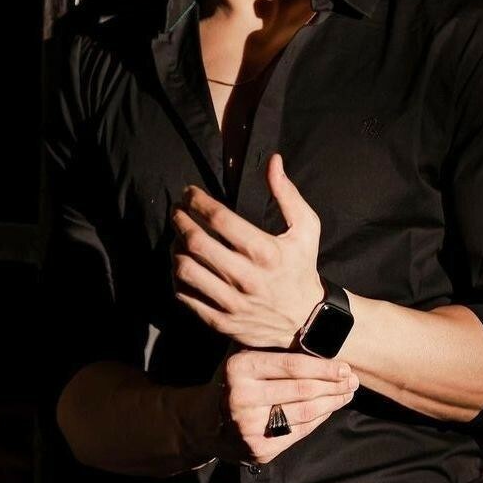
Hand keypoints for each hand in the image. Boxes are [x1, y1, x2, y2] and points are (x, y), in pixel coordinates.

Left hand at [171, 153, 324, 347]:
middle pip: (196, 242)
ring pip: (185, 269)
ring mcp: (231, 303)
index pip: (219, 219)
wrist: (306, 320)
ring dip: (175, 248)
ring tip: (178, 237)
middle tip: (177, 211)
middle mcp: (246, 278)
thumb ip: (287, 193)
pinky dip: (177, 277)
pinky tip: (183, 263)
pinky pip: (185, 296)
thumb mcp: (306, 227)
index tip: (189, 192)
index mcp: (265, 252)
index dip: (197, 200)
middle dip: (180, 220)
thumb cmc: (302, 266)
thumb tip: (273, 161)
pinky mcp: (221, 322)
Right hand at [207, 349, 358, 464]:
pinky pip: (299, 432)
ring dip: (332, 403)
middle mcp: (242, 399)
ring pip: (304, 414)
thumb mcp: (243, 353)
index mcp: (239, 368)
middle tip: (353, 380)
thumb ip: (270, 344)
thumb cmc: (233, 378)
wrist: (204, 420)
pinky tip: (329, 408)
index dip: (323, 367)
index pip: (291, 367)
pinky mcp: (259, 450)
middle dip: (333, 385)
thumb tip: (317, 330)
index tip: (345, 366)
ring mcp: (249, 428)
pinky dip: (319, 419)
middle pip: (302, 391)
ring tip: (347, 393)